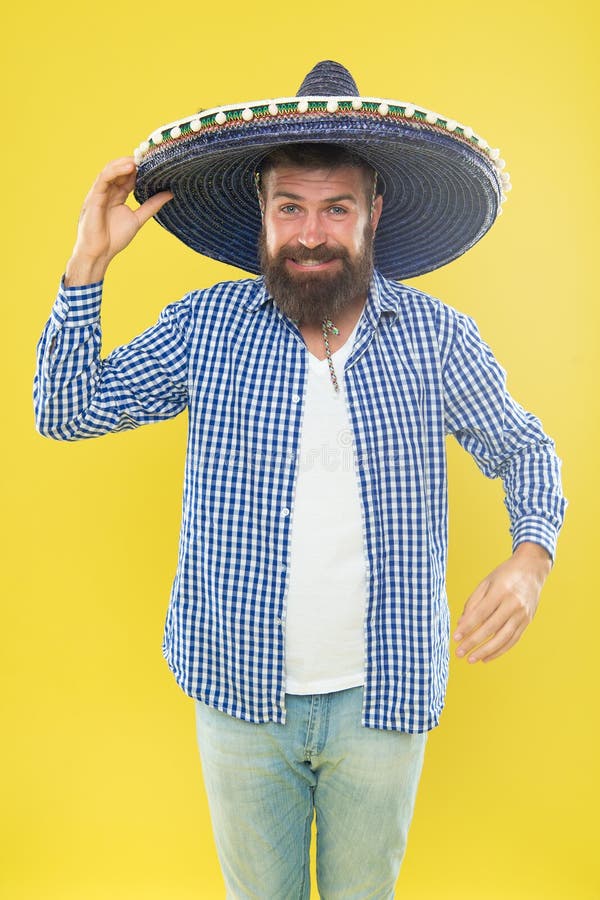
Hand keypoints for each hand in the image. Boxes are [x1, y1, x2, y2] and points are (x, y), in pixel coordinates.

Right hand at [65, 157, 172, 285]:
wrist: (99, 253)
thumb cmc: (114, 238)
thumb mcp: (138, 219)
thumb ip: (152, 205)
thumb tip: (169, 193)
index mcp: (116, 196)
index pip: (128, 177)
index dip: (140, 169)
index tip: (155, 162)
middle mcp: (107, 192)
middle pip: (119, 171)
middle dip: (133, 163)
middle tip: (149, 156)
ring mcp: (99, 193)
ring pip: (110, 171)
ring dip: (124, 163)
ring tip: (139, 160)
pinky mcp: (93, 197)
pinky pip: (104, 179)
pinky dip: (115, 171)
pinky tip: (129, 167)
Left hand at [453, 542, 551, 663]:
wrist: (532, 569)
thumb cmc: (505, 574)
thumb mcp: (486, 582)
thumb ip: (473, 603)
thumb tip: (461, 624)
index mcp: (501, 591)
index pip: (481, 613)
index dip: (468, 627)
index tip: (455, 638)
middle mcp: (513, 603)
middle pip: (491, 627)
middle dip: (474, 642)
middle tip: (459, 653)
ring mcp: (522, 614)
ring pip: (503, 638)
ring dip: (486, 651)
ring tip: (472, 659)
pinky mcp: (527, 621)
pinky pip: (513, 640)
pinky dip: (500, 651)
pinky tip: (486, 657)